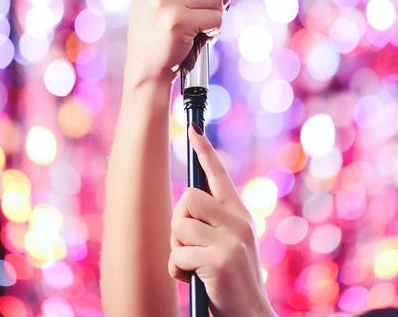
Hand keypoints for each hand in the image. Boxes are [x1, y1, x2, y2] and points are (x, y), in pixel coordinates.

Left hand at [169, 126, 275, 316]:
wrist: (250, 316)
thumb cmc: (230, 281)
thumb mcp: (229, 244)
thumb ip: (213, 222)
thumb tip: (187, 203)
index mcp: (239, 214)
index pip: (219, 175)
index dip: (205, 151)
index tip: (193, 130)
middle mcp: (239, 220)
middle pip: (188, 196)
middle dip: (179, 221)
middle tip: (189, 245)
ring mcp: (232, 239)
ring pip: (181, 224)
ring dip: (178, 249)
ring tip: (193, 265)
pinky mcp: (221, 259)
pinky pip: (179, 254)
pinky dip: (178, 270)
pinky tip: (194, 280)